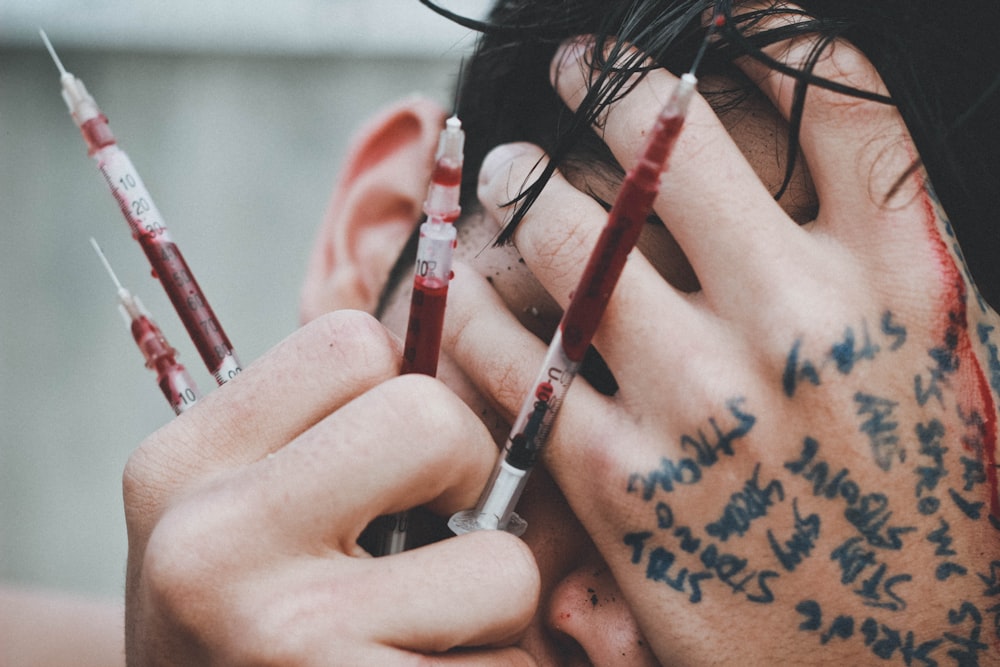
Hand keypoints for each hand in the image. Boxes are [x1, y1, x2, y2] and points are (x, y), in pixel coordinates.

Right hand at [123, 310, 538, 664]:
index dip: (412, 393)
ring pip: (505, 568)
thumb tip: (499, 373)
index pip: (354, 342)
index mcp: (184, 463)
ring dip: (495, 610)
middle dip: (474, 477)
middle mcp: (211, 541)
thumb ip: (328, 442)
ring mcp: (282, 635)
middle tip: (447, 534)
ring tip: (423, 638)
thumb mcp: (235, 521)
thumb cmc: (242, 630)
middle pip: (435, 422)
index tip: (405, 460)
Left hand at [445, 16, 999, 665]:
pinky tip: (469, 280)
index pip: (833, 98)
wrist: (882, 659)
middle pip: (682, 142)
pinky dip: (478, 305)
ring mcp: (703, 402)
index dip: (762, 29)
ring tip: (506, 173)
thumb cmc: (905, 506)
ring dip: (527, 187)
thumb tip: (775, 148)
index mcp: (897, 287)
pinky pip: (514, 359)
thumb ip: (870, 250)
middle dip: (612, 85)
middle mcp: (802, 326)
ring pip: (575, 237)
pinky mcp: (620, 481)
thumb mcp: (926, 363)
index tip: (709, 18)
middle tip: (573, 68)